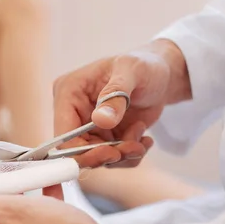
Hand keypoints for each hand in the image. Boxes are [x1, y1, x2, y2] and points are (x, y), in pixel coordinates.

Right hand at [53, 38, 190, 167]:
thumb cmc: (144, 64)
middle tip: (134, 149)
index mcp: (69, 92)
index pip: (63, 133)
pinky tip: (144, 140)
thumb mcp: (132, 71)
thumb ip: (115, 95)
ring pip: (97, 157)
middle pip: (78, 150)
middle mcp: (74, 111)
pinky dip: (130, 155)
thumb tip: (101, 120)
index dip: (82, 151)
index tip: (112, 153)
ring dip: (123, 155)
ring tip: (142, 138)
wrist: (161, 75)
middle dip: (107, 155)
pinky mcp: (104, 137)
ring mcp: (89, 127)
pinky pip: (112, 158)